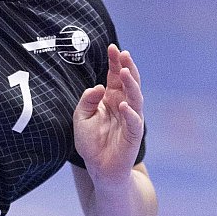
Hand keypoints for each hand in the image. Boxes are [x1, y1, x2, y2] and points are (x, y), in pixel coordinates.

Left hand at [73, 44, 145, 185]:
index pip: (115, 75)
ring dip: (131, 84)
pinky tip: (124, 105)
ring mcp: (131, 118)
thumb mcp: (81, 117)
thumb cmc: (91, 142)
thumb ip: (87, 100)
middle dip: (127, 66)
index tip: (112, 47)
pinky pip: (134, 122)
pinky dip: (130, 113)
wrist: (98, 167)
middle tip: (123, 54)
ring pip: (135, 97)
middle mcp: (124, 104)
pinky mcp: (133, 135)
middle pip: (129, 82)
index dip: (115, 61)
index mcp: (112, 98)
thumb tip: (98, 87)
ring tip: (125, 72)